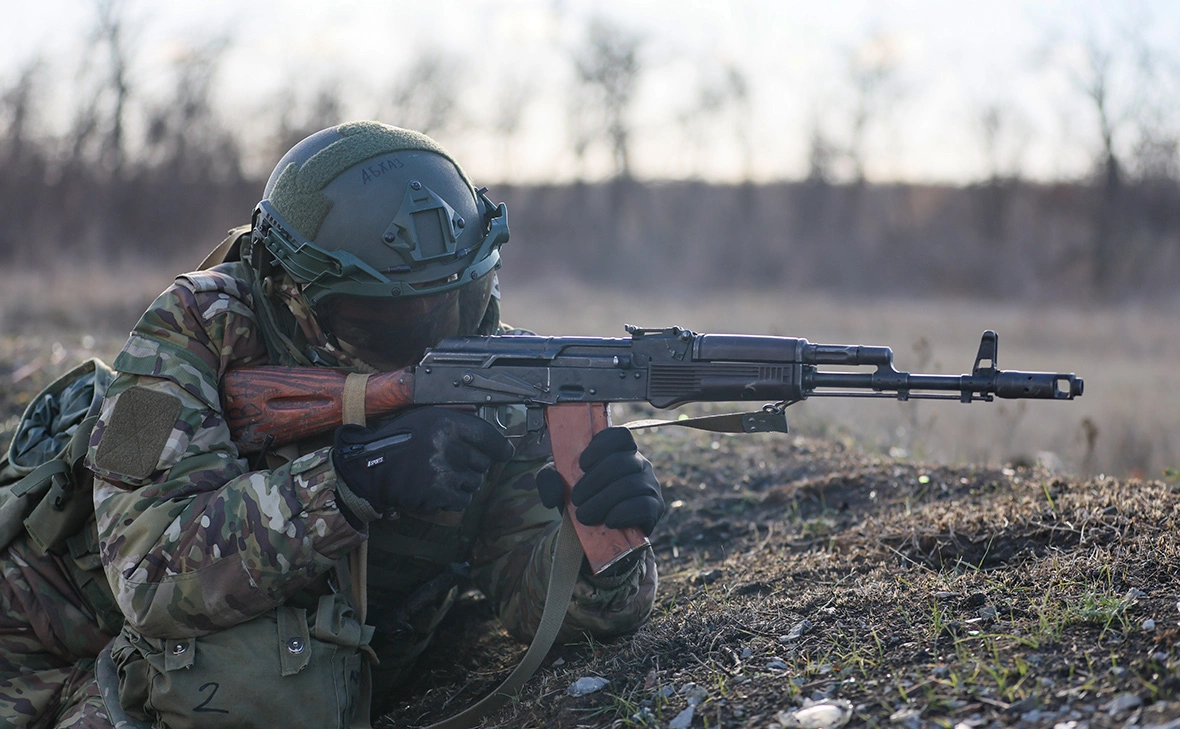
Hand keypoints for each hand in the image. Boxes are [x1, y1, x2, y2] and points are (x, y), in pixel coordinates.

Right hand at [333, 408, 513, 514]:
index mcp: (447, 423)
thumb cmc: (401, 441)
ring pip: (474, 483)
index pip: (488, 436)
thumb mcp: (428, 419)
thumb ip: (459, 427)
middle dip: (472, 466)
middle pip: (483, 463)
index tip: (505, 453)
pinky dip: (453, 499)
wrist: (371, 466)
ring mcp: (444, 470)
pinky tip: (436, 490)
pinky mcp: (438, 493)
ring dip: (462, 484)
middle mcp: (448, 445)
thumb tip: (495, 443)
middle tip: (450, 465)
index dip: (500, 447)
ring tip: (439, 477)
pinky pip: (463, 500)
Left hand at [536, 427, 663, 535]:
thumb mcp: (562, 485)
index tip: (582, 465)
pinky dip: (622, 513)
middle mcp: (639, 462)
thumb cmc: (585, 500)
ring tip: (585, 515)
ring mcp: (650, 484)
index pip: (619, 435)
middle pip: (622, 462)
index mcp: (619, 450)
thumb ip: (550, 480)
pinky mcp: (655, 507)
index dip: (600, 447)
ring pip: (630, 485)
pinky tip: (609, 520)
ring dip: (602, 502)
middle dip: (594, 482)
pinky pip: (643, 506)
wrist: (600, 532)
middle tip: (577, 500)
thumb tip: (556, 491)